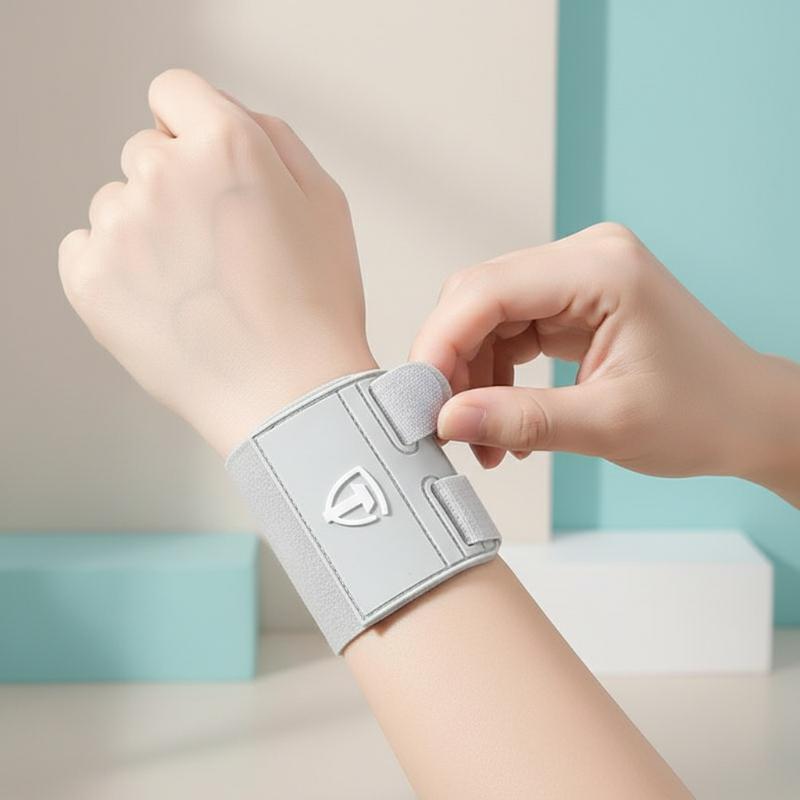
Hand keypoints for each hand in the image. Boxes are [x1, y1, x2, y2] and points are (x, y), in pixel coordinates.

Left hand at [58, 69, 375, 455]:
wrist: (289, 396)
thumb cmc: (317, 306)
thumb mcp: (326, 203)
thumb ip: (273, 136)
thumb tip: (224, 114)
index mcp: (227, 146)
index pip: (174, 91)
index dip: (194, 127)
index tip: (207, 169)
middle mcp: (164, 175)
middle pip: (144, 152)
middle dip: (177, 187)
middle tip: (218, 249)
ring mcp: (120, 229)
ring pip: (116, 204)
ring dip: (147, 232)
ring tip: (196, 288)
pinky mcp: (89, 280)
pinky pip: (85, 248)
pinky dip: (115, 271)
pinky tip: (162, 304)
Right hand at [411, 223, 799, 501]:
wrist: (746, 417)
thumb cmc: (702, 414)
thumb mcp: (607, 425)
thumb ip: (520, 420)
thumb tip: (446, 420)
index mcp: (602, 270)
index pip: (488, 290)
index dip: (441, 343)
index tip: (420, 399)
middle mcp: (585, 257)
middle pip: (479, 297)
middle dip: (452, 362)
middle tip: (443, 423)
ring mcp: (578, 275)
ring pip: (487, 315)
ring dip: (471, 376)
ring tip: (483, 438)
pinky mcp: (572, 300)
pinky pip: (509, 329)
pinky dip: (494, 374)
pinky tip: (502, 419)